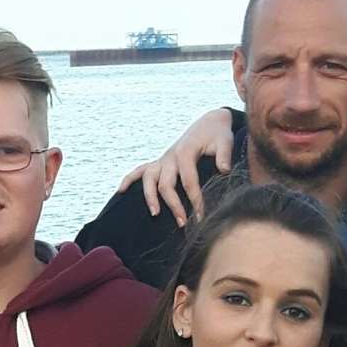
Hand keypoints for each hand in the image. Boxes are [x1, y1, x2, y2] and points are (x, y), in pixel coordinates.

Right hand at [114, 108, 234, 226]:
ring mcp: (163, 159)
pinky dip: (129, 179)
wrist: (209, 123)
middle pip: (166, 184)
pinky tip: (121, 191)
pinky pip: (140, 170)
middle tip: (183, 223)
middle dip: (173, 205)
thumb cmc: (218, 134)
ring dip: (150, 197)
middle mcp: (170, 156)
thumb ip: (224, 155)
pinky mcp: (160, 161)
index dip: (195, 200)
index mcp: (185, 152)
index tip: (201, 216)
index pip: (188, 181)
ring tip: (155, 214)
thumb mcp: (225, 140)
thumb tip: (224, 170)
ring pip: (149, 179)